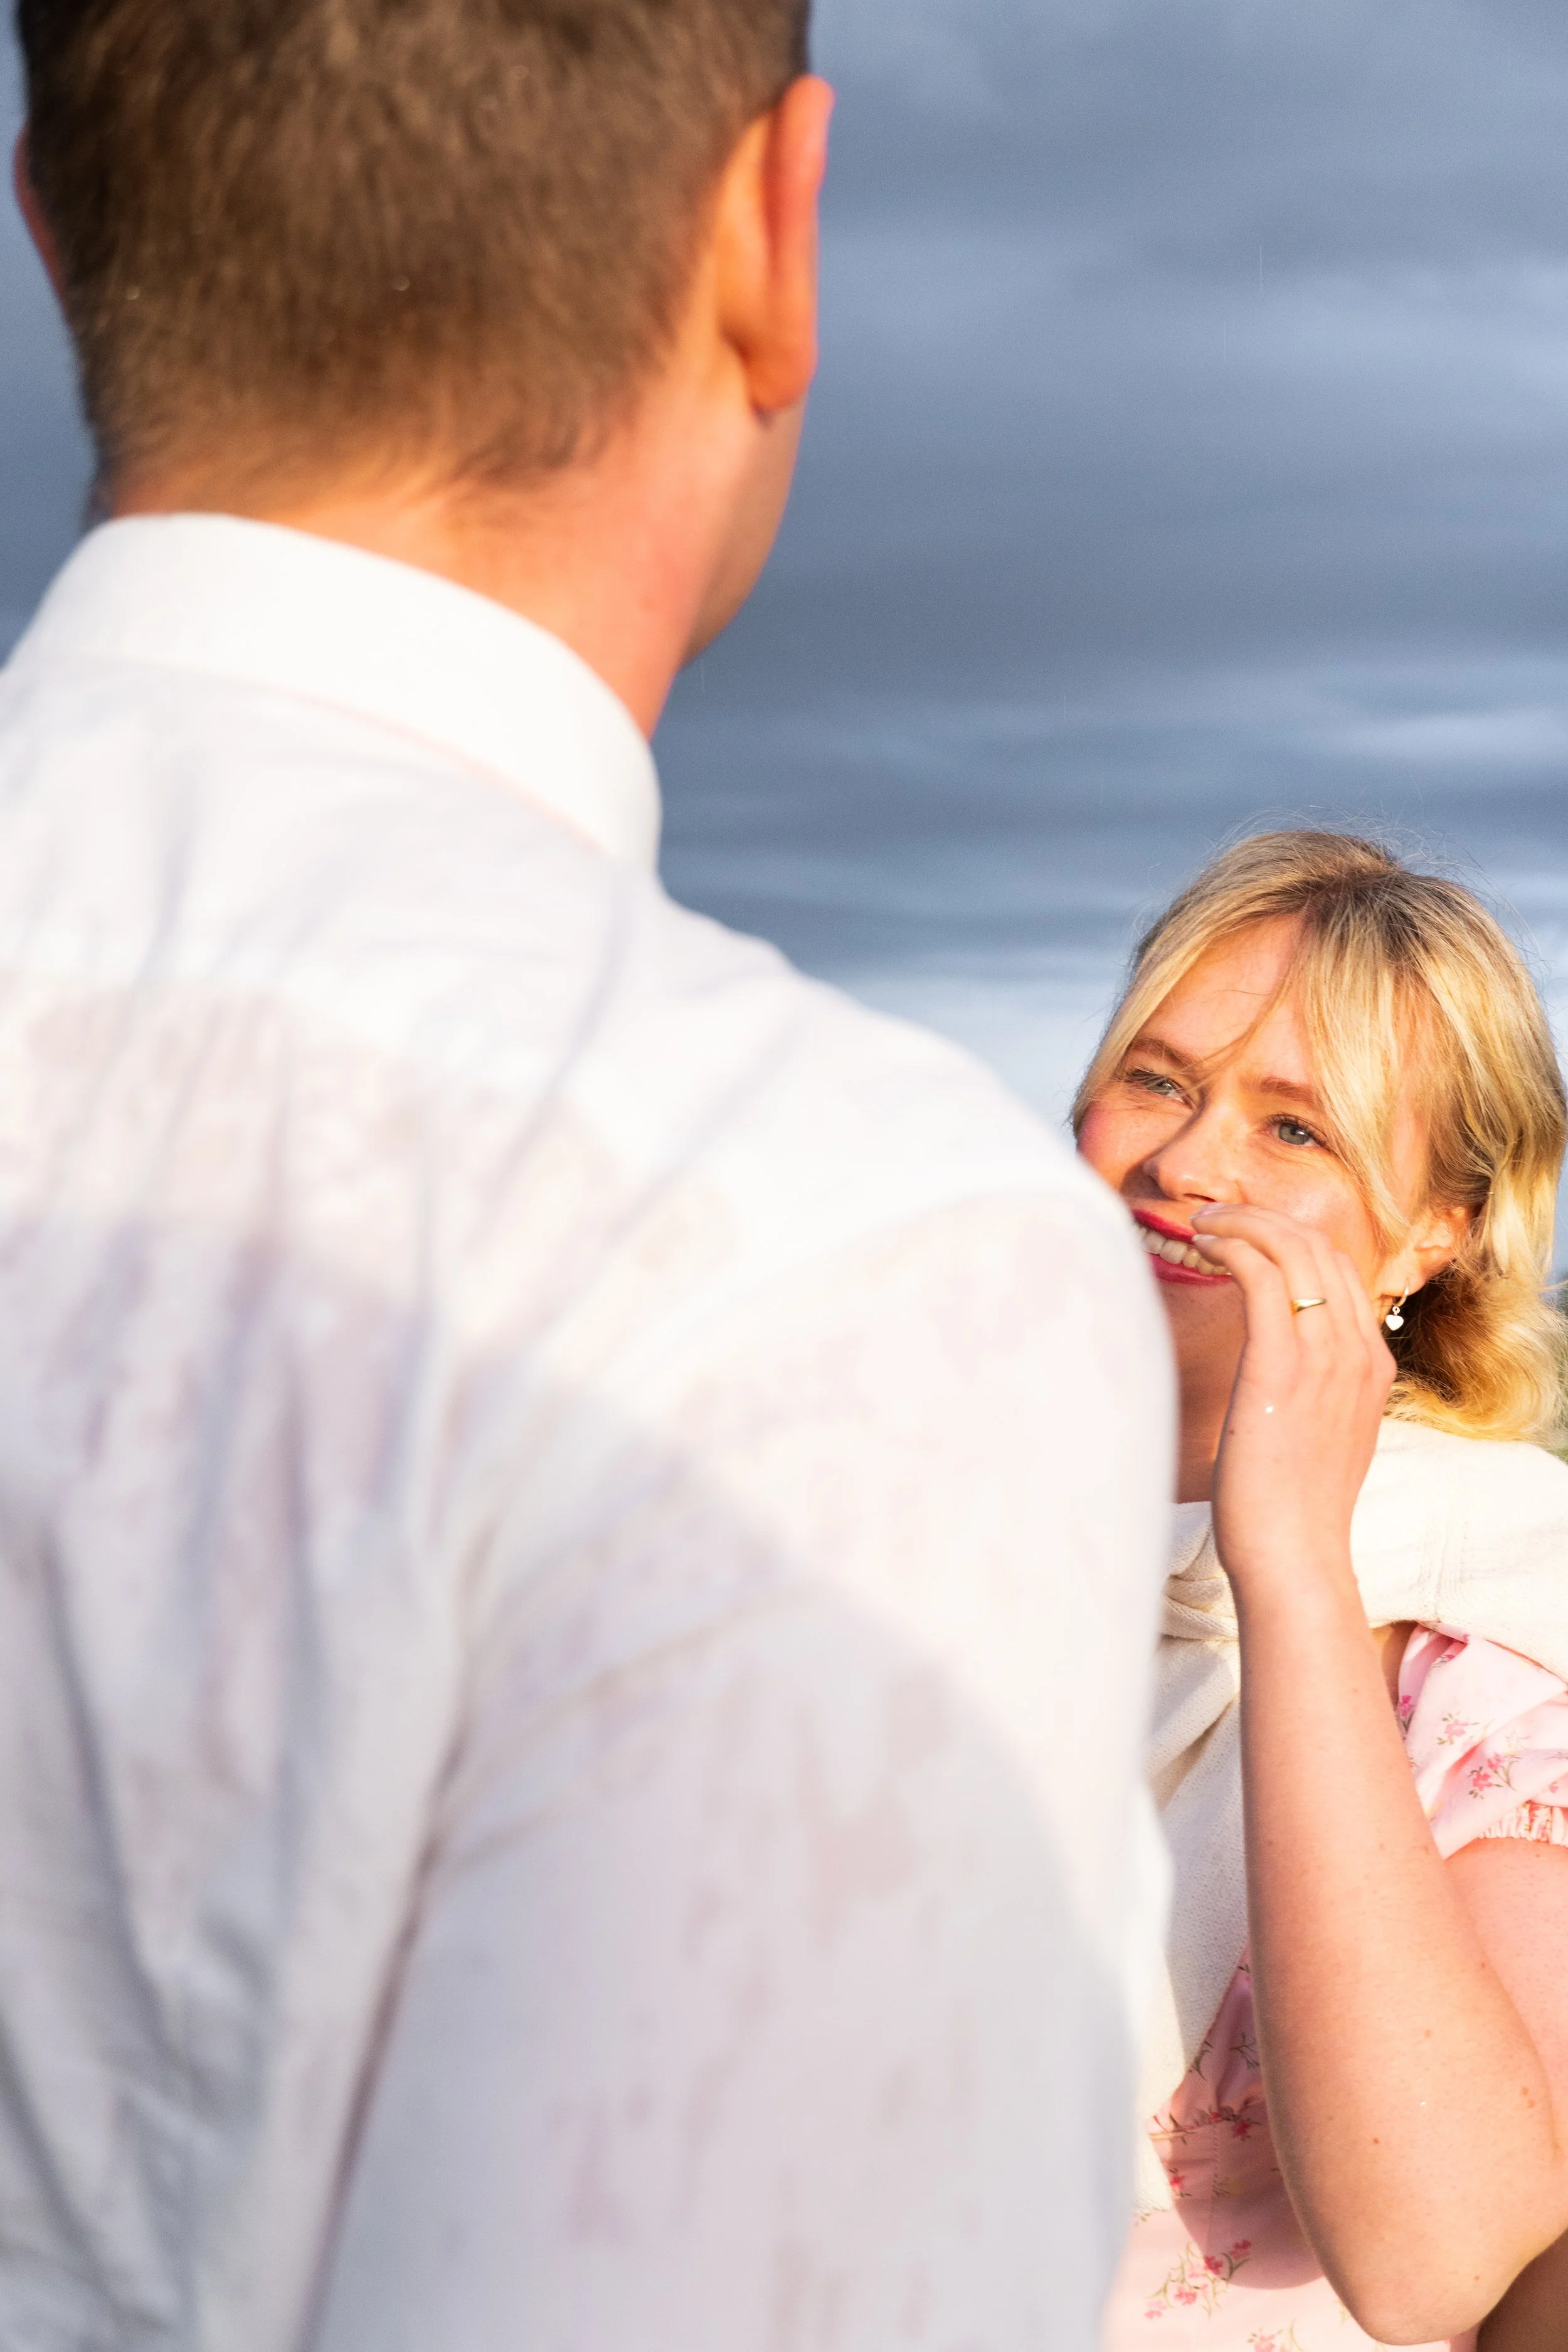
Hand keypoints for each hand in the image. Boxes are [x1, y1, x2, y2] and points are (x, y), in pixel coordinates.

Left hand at [1190, 1204, 1394, 1596]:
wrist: (1294, 1557)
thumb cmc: (1292, 1507)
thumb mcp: (1322, 1437)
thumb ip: (1316, 1392)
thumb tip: (1281, 1368)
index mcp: (1372, 1365)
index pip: (1342, 1270)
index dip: (1292, 1240)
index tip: (1245, 1236)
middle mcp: (1357, 1352)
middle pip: (1321, 1247)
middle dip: (1264, 1219)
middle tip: (1215, 1219)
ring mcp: (1325, 1357)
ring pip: (1292, 1249)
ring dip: (1241, 1222)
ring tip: (1201, 1224)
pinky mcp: (1281, 1367)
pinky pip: (1261, 1276)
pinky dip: (1231, 1246)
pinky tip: (1202, 1247)